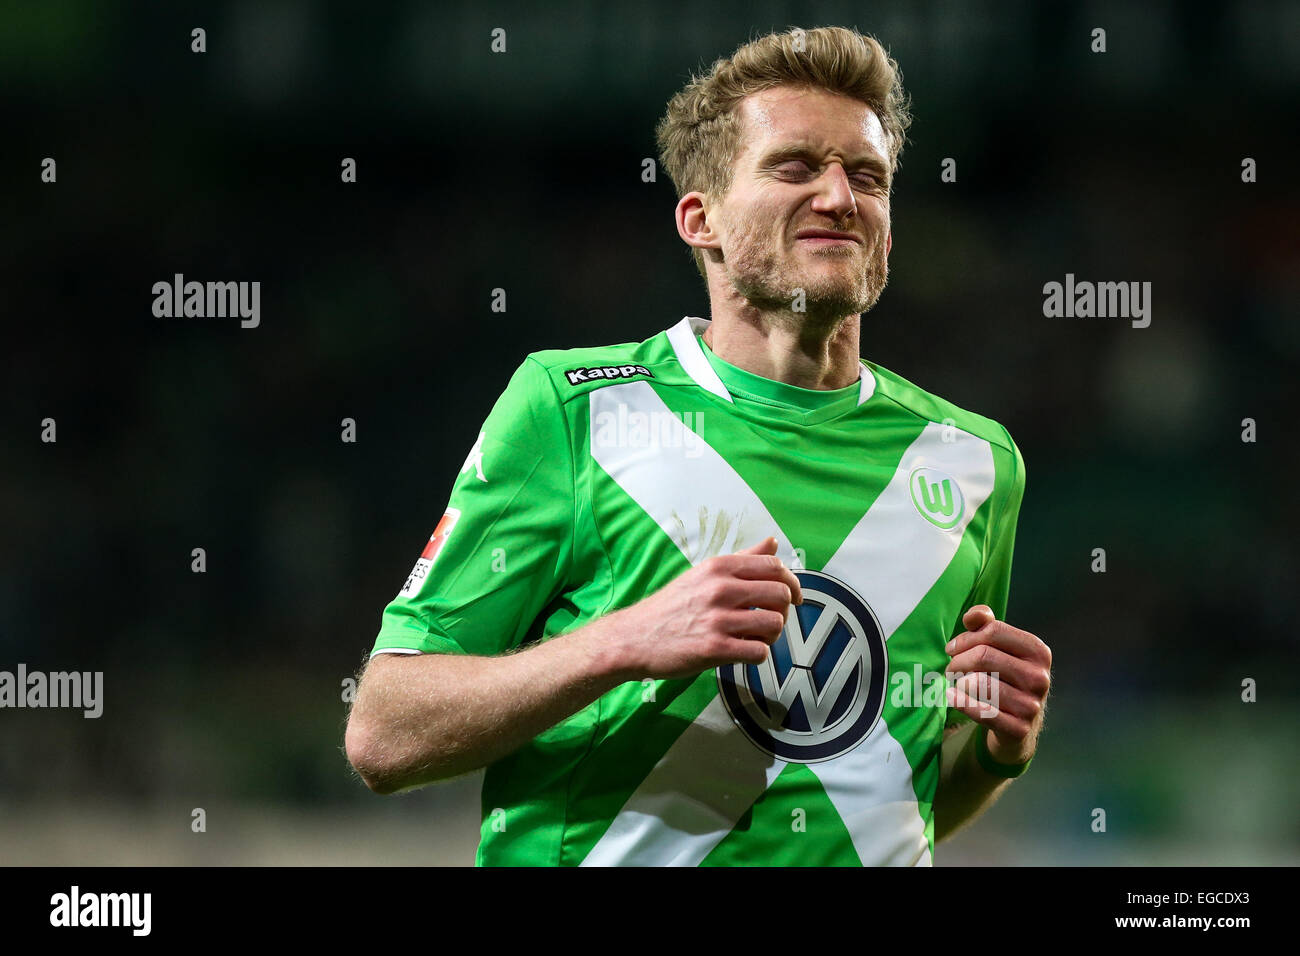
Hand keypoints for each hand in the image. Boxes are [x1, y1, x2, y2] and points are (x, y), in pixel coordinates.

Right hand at [609, 536, 802, 680]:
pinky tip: (743, 652)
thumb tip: (773, 542)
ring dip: (771, 635)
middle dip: (783, 610)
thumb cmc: (671, 607)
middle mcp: (720, 588)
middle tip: (770, 620)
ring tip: (754, 637)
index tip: (792, 597)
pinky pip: (759, 652)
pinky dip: (757, 655)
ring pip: (774, 624)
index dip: (791, 582)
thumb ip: (742, 559)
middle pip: (781, 594)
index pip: (774, 566)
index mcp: (719, 567)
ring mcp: (717, 619)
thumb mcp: (703, 574)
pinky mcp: (714, 649)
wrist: (633, 638)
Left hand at [945, 605, 1050, 764]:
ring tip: (958, 683)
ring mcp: (1031, 705)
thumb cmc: (1006, 678)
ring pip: (979, 683)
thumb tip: (973, 616)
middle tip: (950, 668)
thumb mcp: (1001, 649)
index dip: (966, 638)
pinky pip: (981, 711)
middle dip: (958, 660)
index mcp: (1038, 651)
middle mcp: (1039, 677)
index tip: (952, 648)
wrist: (1020, 726)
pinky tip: (951, 696)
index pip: (993, 631)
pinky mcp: (1018, 729)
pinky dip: (960, 702)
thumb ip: (986, 625)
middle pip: (984, 656)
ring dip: (959, 682)